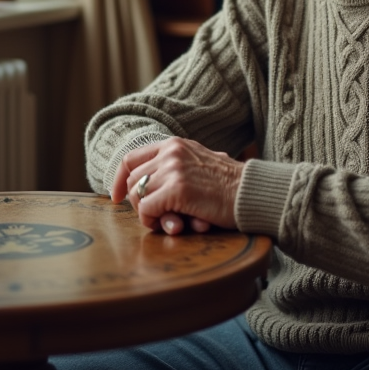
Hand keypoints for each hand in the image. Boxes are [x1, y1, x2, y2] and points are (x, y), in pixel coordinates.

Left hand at [111, 137, 243, 233]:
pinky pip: (147, 209)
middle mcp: (171, 152)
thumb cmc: (229, 185)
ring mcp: (173, 169)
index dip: (118, 179)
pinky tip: (173, 224)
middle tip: (154, 216)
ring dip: (148, 214)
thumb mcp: (199, 163)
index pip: (130, 158)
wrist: (252, 192)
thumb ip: (175, 167)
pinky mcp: (178, 189)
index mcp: (174, 144)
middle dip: (137, 202)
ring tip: (167, 220)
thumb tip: (147, 185)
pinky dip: (154, 221)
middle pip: (131, 180)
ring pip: (137, 195)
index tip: (116, 197)